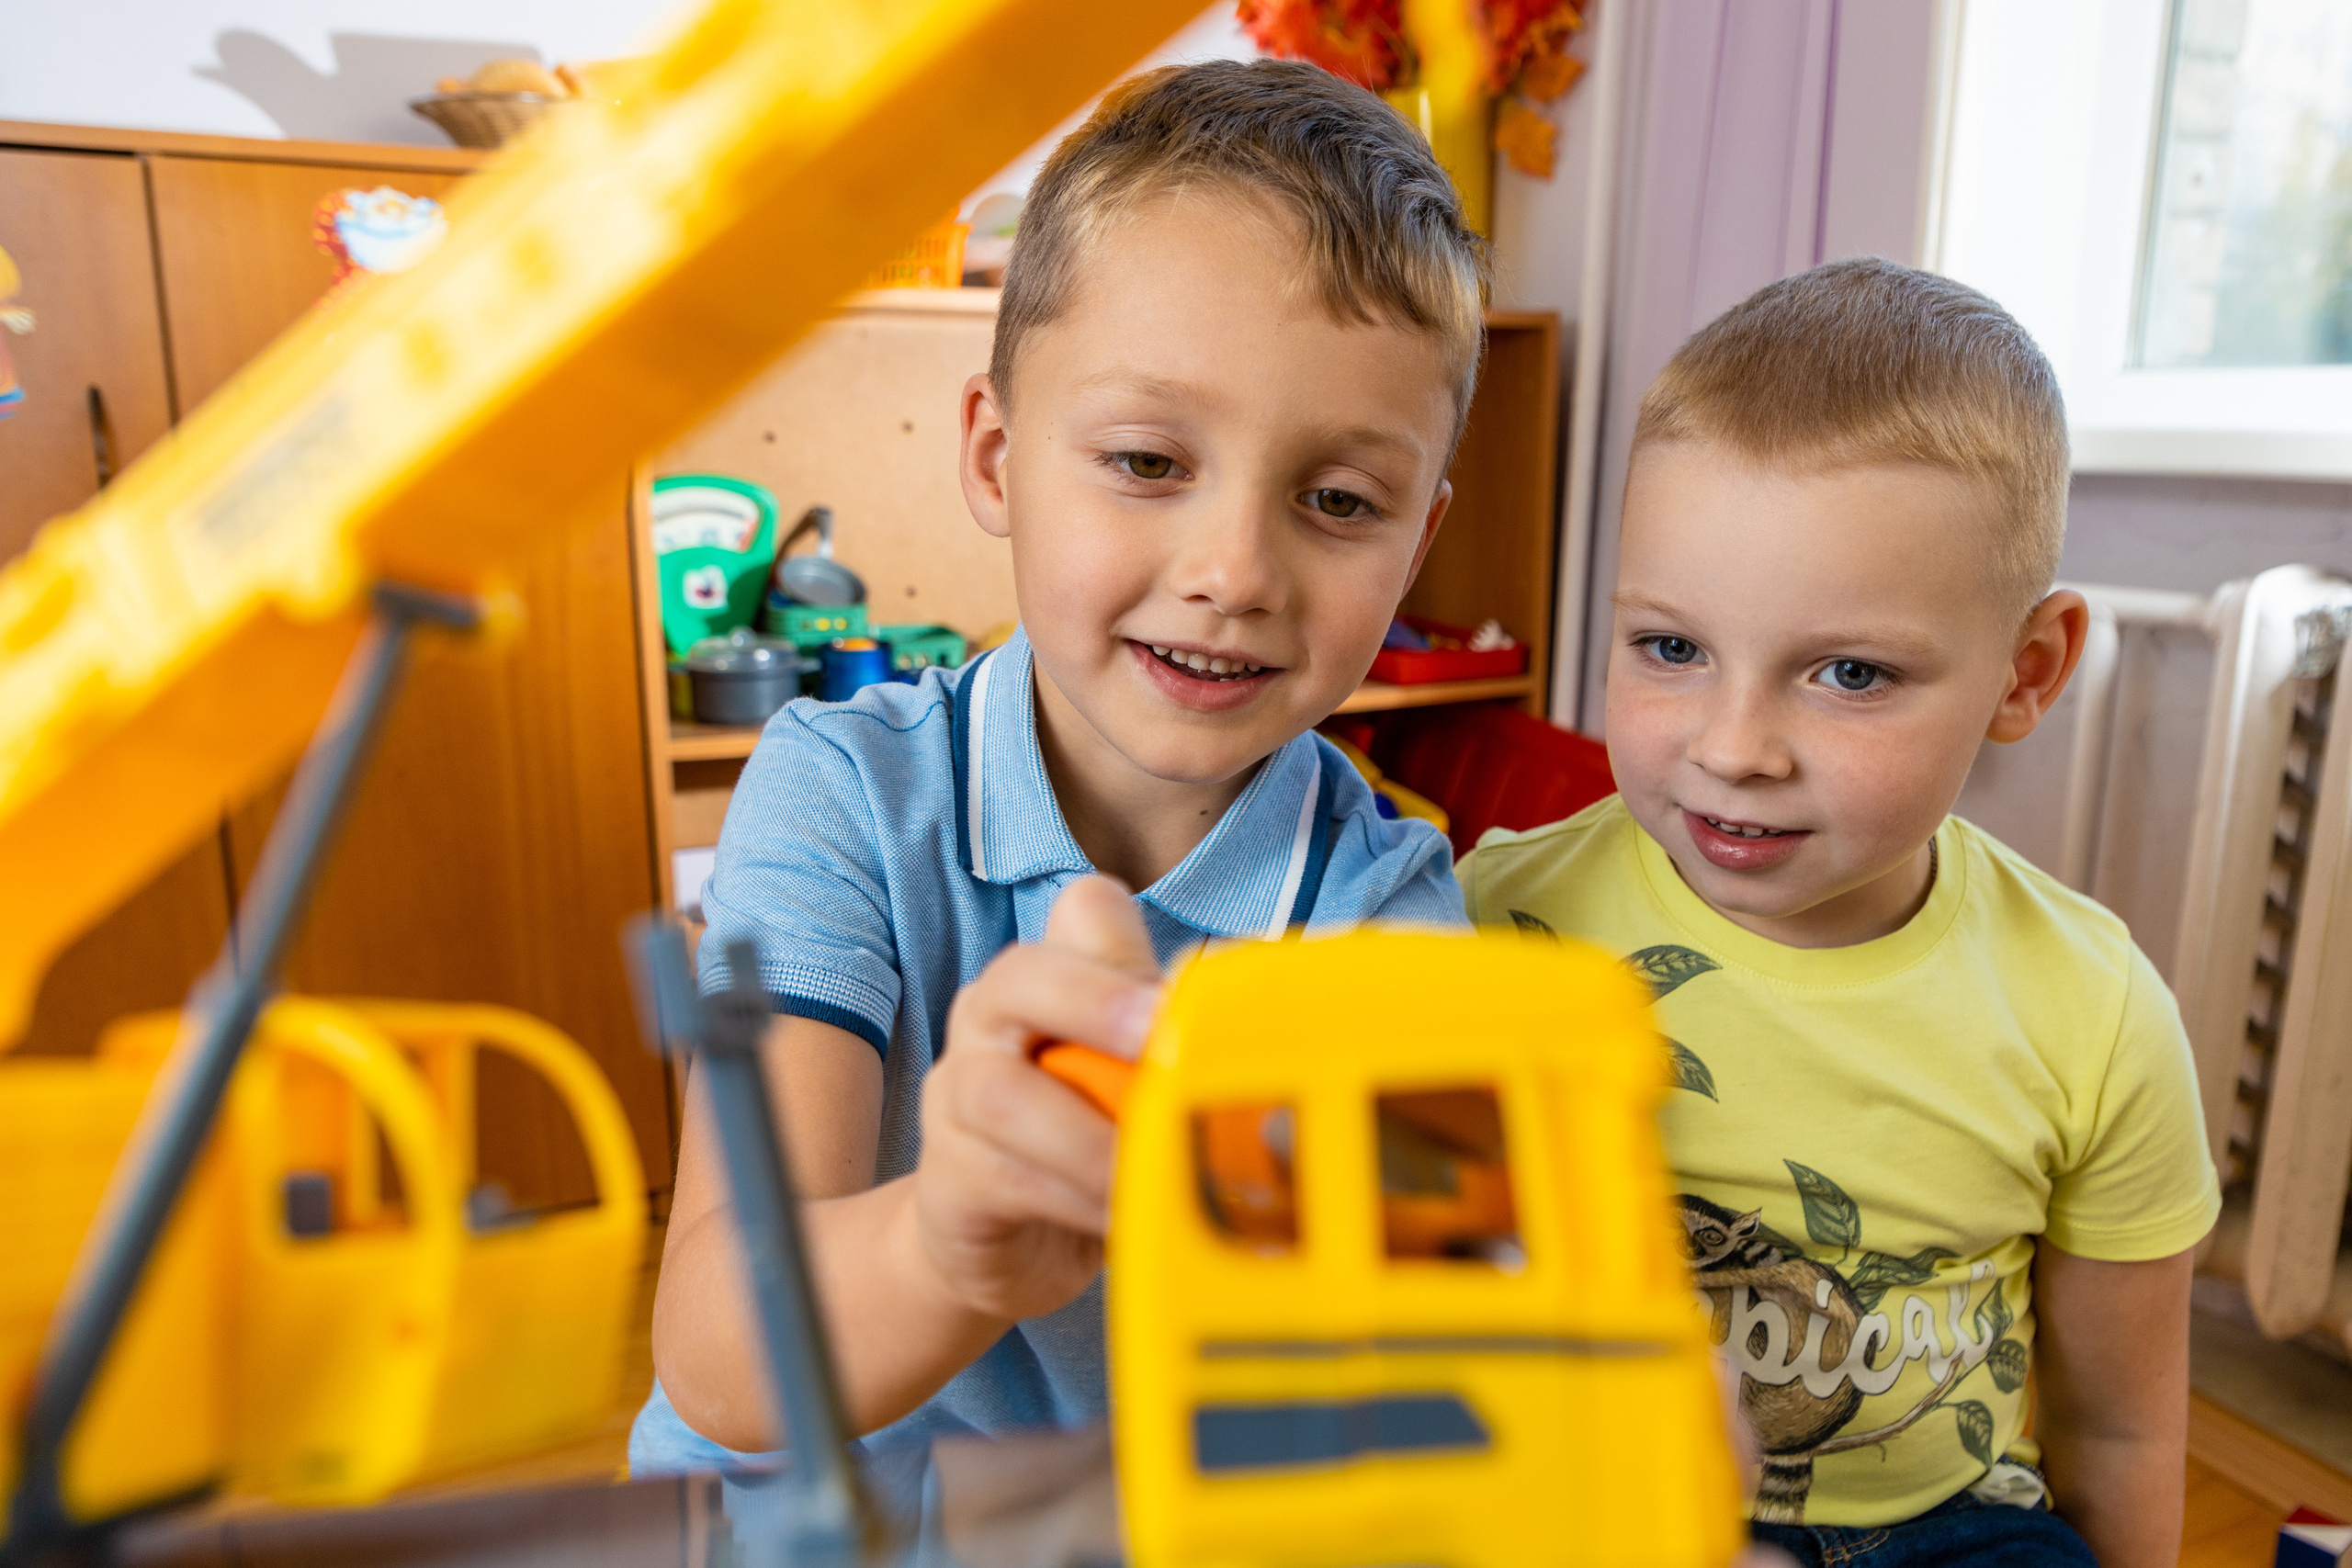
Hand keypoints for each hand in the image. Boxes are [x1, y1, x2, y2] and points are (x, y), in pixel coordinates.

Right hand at [914, 876, 1161, 1322]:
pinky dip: (1073, 1198)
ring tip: (1152, 1170)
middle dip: (1096, 1003)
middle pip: (1021, 976)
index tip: (1176, 997)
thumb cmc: (1091, 1150)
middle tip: (1160, 1045)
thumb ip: (1181, 1056)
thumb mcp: (1138, 1091)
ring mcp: (955, 1099)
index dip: (1121, 938)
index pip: (1080, 912)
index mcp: (1051, 981)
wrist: (1009, 1251)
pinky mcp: (949, 1181)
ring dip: (1090, 1136)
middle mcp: (991, 1022)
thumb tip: (1270, 1055)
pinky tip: (1121, 1218)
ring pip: (1003, 1095)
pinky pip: (1003, 1179)